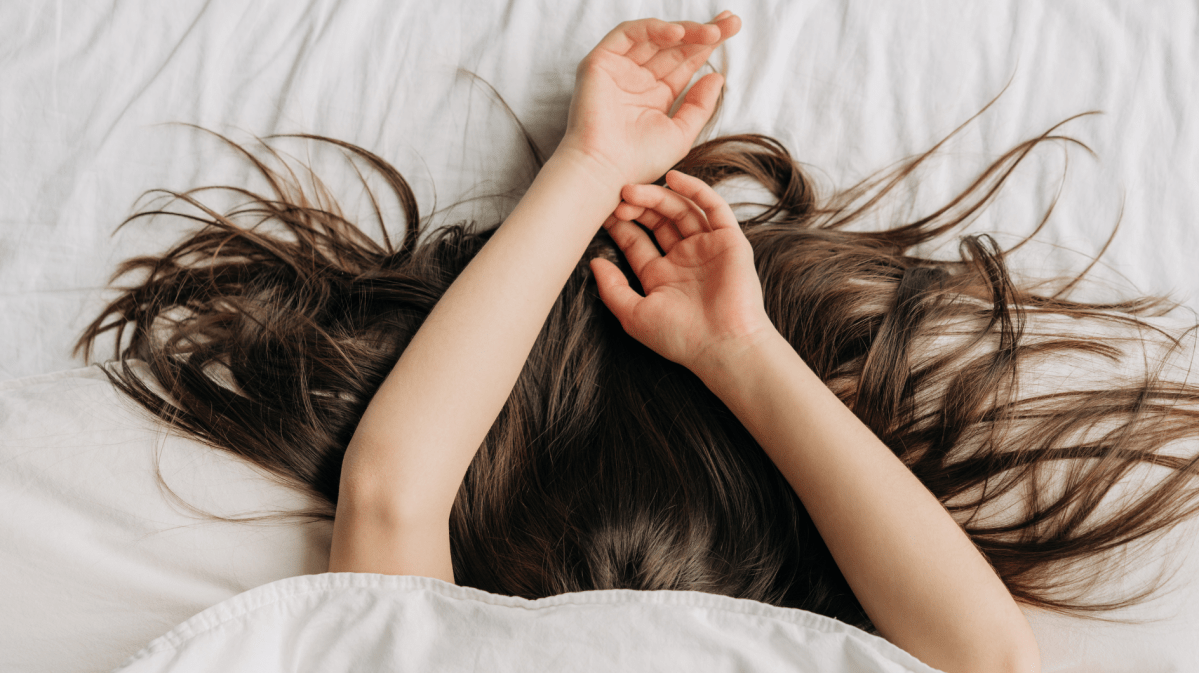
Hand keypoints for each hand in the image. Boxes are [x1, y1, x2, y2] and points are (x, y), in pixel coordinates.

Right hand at [558, 12, 740, 186]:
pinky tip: (678, 34)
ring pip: (654, 37)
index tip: (732, 29)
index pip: (684, 63)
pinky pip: (627, 35)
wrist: (606, 171)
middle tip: (731, 22)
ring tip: (712, 32)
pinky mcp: (599, 63)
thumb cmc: (639, 162)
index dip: (707, 46)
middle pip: (673, 47)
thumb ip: (699, 106)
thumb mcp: (681, 133)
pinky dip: (652, 29)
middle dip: (703, 32)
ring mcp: (618, 69)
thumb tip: (717, 77)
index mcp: (655, 96)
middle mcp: (637, 80)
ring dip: (685, 31)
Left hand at [590, 170, 775, 374]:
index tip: (600, 211)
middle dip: (636, 207)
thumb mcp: (633, 315)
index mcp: (661, 276)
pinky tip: (673, 179)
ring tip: (632, 190)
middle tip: (617, 197)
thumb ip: (611, 289)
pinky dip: (695, 190)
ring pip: (680, 210)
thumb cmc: (679, 337)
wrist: (723, 345)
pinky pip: (713, 208)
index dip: (619, 225)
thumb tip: (593, 262)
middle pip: (657, 221)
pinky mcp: (730, 240)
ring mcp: (707, 247)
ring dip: (657, 196)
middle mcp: (684, 259)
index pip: (636, 242)